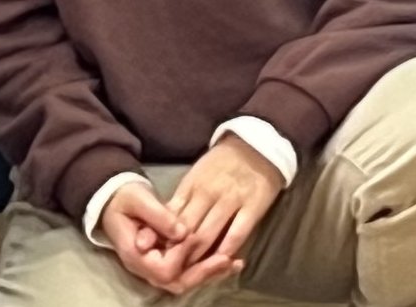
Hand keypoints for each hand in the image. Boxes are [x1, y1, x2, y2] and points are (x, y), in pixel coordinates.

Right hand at [103, 181, 243, 294]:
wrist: (114, 199)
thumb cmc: (124, 197)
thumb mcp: (138, 199)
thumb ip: (159, 216)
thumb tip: (183, 231)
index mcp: (136, 255)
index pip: (164, 269)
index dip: (182, 255)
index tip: (194, 235)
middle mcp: (146, 268)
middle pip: (178, 282)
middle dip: (204, 273)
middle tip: (228, 260)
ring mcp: (155, 267)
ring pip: (185, 280)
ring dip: (210, 273)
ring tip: (235, 262)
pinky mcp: (166, 260)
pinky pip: (187, 271)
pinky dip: (207, 267)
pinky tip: (228, 259)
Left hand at [161, 134, 281, 276]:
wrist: (257, 145)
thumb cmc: (221, 164)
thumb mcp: (195, 176)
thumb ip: (180, 202)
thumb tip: (161, 228)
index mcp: (191, 185)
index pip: (172, 217)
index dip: (164, 239)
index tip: (158, 256)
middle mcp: (208, 193)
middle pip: (187, 230)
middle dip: (178, 253)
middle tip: (173, 271)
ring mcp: (231, 199)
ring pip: (208, 234)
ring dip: (198, 256)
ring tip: (193, 271)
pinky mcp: (253, 206)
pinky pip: (237, 233)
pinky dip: (227, 249)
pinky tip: (222, 261)